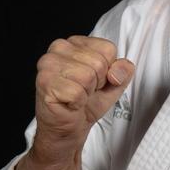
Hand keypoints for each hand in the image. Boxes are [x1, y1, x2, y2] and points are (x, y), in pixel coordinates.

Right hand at [33, 36, 134, 164]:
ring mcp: (48, 64)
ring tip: (76, 95)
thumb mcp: (115, 83)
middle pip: (99, 62)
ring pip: (88, 76)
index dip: (108, 69)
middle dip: (98, 82)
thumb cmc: (88, 102)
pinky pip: (76, 92)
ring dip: (87, 93)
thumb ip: (124, 70)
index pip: (108, 48)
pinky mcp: (44, 82)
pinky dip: (77, 103)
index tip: (95, 80)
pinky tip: (69, 103)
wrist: (69, 126)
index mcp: (77, 42)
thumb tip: (117, 71)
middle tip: (84, 90)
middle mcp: (59, 48)